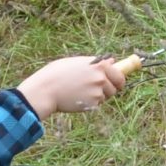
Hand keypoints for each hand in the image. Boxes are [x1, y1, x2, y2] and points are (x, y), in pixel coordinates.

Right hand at [18, 53, 142, 121]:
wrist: (46, 90)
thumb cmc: (58, 73)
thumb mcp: (77, 62)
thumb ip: (96, 62)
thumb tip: (112, 61)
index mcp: (99, 65)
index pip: (120, 74)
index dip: (119, 79)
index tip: (118, 82)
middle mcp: (101, 78)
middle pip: (116, 87)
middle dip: (110, 88)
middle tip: (99, 89)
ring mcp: (98, 92)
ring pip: (105, 96)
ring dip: (98, 96)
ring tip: (81, 91)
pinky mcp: (92, 104)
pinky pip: (96, 105)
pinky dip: (90, 103)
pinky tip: (77, 98)